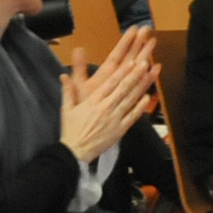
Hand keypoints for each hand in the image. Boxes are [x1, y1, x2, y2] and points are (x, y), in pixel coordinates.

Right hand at [58, 27, 158, 162]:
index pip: (110, 83)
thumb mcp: (66, 109)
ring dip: (141, 87)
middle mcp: (105, 108)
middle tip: (145, 62)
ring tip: (150, 75)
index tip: (131, 61)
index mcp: (93, 101)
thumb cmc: (71, 130)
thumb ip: (67, 90)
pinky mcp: (120, 130)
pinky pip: (132, 117)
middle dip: (135, 74)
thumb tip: (63, 74)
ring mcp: (114, 119)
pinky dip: (140, 107)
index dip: (122, 72)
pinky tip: (147, 98)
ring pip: (130, 100)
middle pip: (123, 88)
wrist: (75, 152)